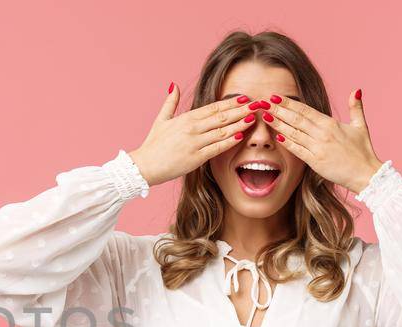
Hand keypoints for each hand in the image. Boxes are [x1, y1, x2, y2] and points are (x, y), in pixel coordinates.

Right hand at [127, 85, 255, 185]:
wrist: (144, 166)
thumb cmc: (153, 145)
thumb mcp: (160, 120)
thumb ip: (170, 102)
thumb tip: (174, 85)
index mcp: (186, 118)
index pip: (214, 107)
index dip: (231, 102)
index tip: (245, 97)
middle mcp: (192, 128)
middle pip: (222, 116)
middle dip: (241, 109)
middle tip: (258, 104)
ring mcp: (195, 143)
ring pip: (222, 130)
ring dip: (240, 123)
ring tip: (254, 117)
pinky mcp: (196, 158)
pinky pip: (217, 148)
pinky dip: (230, 141)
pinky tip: (241, 136)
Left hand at [262, 90, 382, 193]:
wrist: (366, 174)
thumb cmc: (363, 151)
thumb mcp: (361, 126)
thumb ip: (356, 108)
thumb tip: (356, 90)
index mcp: (331, 124)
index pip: (305, 110)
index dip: (289, 103)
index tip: (275, 96)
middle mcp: (323, 133)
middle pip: (296, 119)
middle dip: (278, 110)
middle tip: (263, 102)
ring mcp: (318, 147)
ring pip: (294, 133)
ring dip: (278, 124)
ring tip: (265, 116)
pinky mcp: (315, 162)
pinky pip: (298, 150)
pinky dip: (287, 143)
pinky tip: (276, 136)